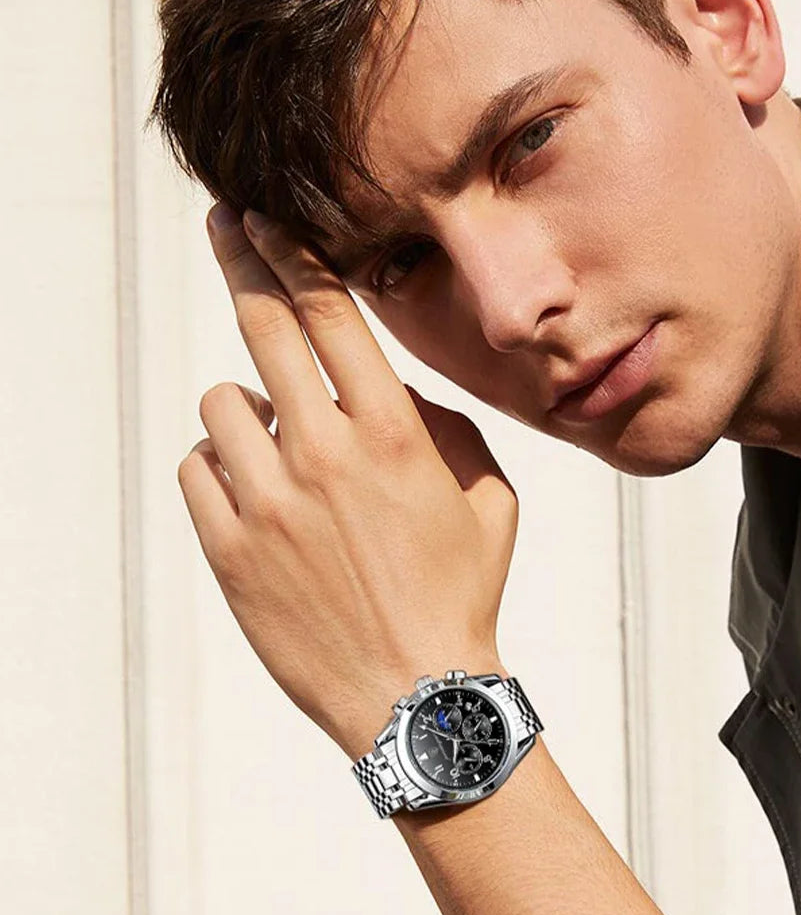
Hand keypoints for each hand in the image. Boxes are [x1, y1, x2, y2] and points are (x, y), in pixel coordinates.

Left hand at [177, 203, 517, 760]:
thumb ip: (443, 426)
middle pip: (262, 326)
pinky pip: (197, 468)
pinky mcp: (228, 549)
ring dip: (245, 407)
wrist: (417, 694)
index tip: (263, 220)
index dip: (291, 252)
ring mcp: (268, 502)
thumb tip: (388, 389)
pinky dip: (219, 466)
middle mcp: (325, 453)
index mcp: (393, 432)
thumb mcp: (489, 498)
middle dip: (241, 263)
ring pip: (221, 403)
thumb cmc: (461, 591)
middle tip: (227, 231)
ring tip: (277, 446)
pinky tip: (253, 494)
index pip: (328, 312)